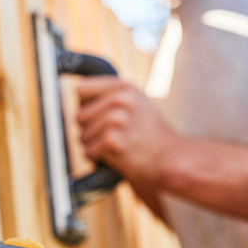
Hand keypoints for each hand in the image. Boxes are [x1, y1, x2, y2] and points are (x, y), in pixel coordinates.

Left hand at [75, 76, 179, 191]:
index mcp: (124, 87)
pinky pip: (88, 152)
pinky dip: (98, 159)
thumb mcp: (137, 103)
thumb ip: (111, 95)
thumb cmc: (152, 136)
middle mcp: (120, 99)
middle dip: (90, 130)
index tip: (97, 117)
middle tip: (113, 138)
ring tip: (117, 148)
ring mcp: (116, 119)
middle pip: (79, 115)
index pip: (81, 89)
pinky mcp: (113, 140)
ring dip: (94, 146)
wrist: (171, 160)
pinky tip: (116, 157)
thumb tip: (76, 93)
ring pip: (82, 136)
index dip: (86, 107)